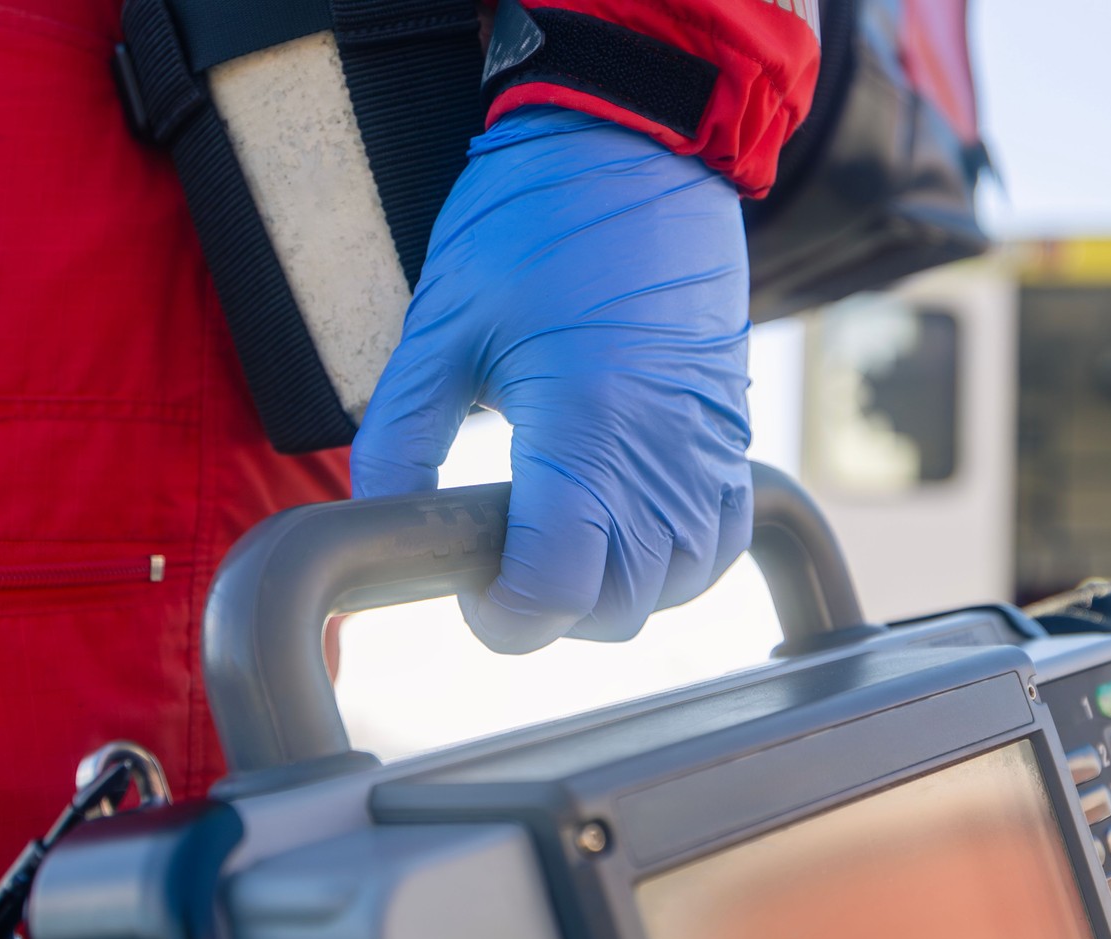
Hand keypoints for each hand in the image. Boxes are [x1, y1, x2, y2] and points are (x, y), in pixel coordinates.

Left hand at [351, 107, 752, 653]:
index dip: (504, 617)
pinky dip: (679, 563)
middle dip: (554, 609)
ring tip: (564, 544)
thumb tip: (377, 520)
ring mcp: (708, 452)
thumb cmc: (536, 223)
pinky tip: (630, 531)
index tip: (472, 590)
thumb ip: (399, 437)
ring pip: (677, 586)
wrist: (639, 150)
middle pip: (619, 609)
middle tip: (504, 561)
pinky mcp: (734, 437)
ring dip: (618, 592)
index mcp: (585, 430)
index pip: (556, 591)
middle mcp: (661, 456)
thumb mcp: (442, 325)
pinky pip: (722, 543)